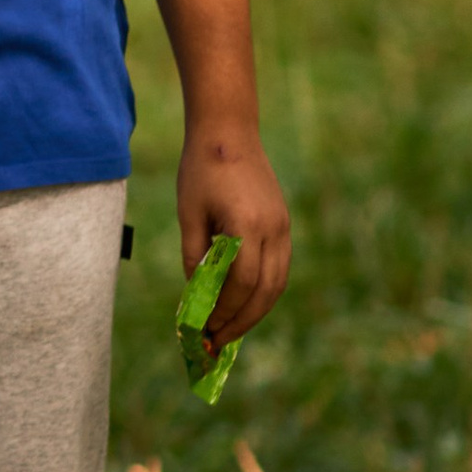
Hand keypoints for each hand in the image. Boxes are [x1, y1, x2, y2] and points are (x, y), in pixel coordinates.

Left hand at [177, 120, 290, 343]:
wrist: (229, 131)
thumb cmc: (201, 169)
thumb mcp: (189, 214)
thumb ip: (195, 257)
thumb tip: (196, 297)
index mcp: (247, 225)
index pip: (241, 284)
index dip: (223, 311)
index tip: (204, 330)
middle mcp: (273, 229)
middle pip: (264, 291)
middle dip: (241, 321)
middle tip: (217, 341)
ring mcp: (283, 227)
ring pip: (277, 283)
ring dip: (255, 311)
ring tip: (230, 328)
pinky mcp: (283, 223)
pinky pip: (278, 267)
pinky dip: (263, 291)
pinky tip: (242, 301)